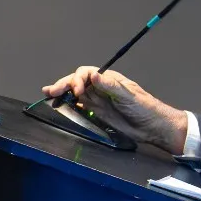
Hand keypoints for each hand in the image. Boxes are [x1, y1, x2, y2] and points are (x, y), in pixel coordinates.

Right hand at [40, 66, 188, 153]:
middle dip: (64, 85)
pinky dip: (69, 104)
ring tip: (48, 94)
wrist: (152, 126)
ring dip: (63, 92)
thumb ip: (110, 86)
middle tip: (51, 91)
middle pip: (78, 82)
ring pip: (76, 92)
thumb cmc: (145, 108)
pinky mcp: (97, 111)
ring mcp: (98, 99)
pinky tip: (59, 104)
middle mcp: (100, 87)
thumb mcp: (128, 96)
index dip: (78, 79)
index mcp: (108, 79)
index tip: (76, 91)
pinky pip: (79, 105)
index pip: (86, 73)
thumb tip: (94, 75)